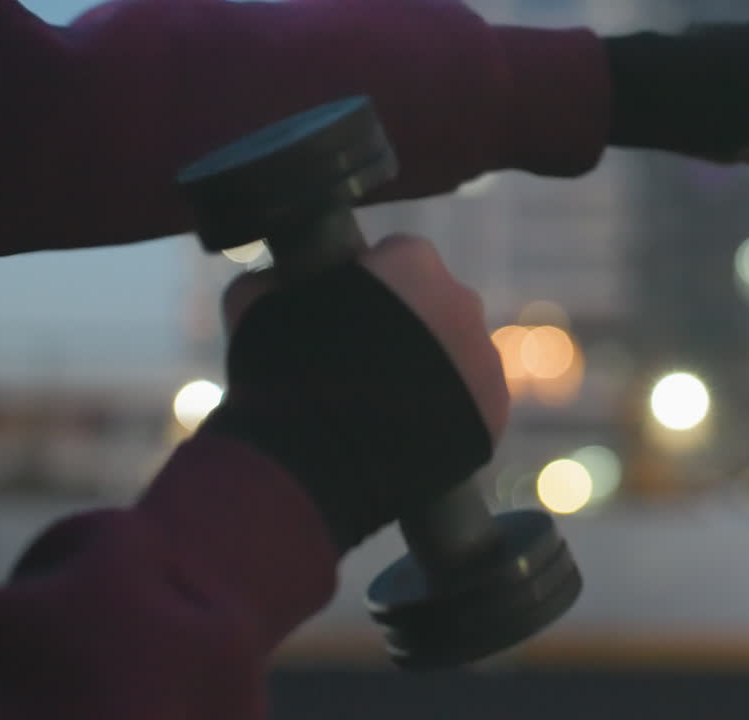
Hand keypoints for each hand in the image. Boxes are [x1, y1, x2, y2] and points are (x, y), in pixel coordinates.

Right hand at [210, 233, 509, 551]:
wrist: (312, 467)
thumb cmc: (277, 376)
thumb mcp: (254, 308)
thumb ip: (276, 280)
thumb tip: (278, 278)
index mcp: (413, 260)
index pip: (399, 256)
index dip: (369, 284)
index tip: (345, 315)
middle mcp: (462, 299)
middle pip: (435, 304)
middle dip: (407, 328)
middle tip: (365, 366)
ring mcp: (484, 358)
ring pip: (458, 353)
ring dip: (431, 370)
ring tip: (385, 407)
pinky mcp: (494, 411)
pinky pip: (472, 402)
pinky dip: (448, 413)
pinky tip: (409, 434)